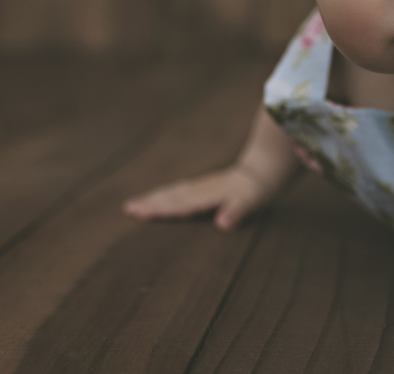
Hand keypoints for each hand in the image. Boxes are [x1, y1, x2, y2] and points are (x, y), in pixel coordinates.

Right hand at [123, 166, 272, 230]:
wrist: (266, 169)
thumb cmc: (259, 189)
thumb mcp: (252, 201)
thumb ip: (237, 211)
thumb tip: (223, 224)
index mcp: (208, 195)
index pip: (178, 204)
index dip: (158, 209)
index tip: (137, 212)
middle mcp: (201, 190)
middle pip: (171, 196)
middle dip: (149, 203)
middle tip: (127, 209)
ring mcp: (203, 187)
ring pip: (174, 192)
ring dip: (155, 198)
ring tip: (136, 204)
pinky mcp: (207, 187)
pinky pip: (182, 192)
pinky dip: (168, 196)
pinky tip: (163, 198)